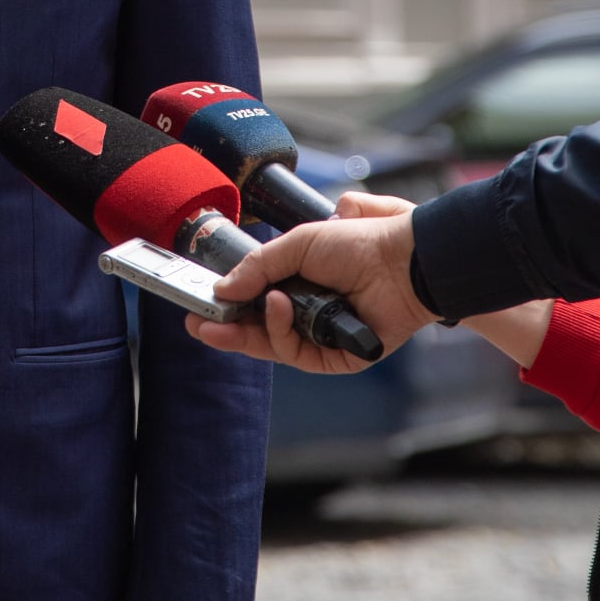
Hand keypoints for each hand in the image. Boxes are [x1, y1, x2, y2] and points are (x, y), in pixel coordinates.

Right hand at [185, 192, 435, 372]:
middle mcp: (308, 312)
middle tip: (197, 324)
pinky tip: (277, 307)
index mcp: (298, 282)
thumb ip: (256, 266)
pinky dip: (281, 332)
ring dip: (248, 330)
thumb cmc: (356, 243)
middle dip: (226, 328)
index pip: (255, 301)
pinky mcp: (337, 357)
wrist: (402, 260)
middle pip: (258, 329)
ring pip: (273, 345)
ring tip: (232, 311)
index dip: (228, 304)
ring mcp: (322, 336)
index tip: (201, 303)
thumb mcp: (296, 243)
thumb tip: (222, 288)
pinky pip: (298, 354)